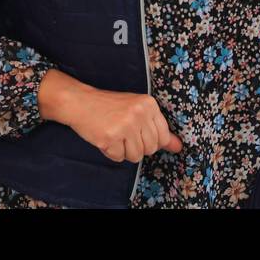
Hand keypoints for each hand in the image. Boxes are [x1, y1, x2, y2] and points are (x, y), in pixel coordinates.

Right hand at [39, 71, 181, 162]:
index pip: (163, 137)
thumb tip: (178, 147)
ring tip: (114, 134)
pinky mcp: (111, 137)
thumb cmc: (110, 107)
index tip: (137, 131)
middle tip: (123, 131)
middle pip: (150, 149)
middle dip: (136, 146)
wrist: (80, 102)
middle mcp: (140, 113)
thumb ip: (159, 129)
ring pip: (136, 156)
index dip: (150, 140)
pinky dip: (111, 152)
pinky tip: (105, 137)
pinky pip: (119, 158)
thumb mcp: (137, 111)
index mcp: (149, 104)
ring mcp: (126, 125)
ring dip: (124, 151)